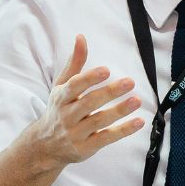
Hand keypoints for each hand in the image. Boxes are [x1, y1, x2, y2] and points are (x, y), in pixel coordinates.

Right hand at [32, 35, 142, 167]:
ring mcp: (76, 133)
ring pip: (99, 121)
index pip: (74, 86)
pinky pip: (107, 138)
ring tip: (137, 100)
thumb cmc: (59, 110)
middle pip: (89, 103)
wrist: (45, 145)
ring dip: (119, 111)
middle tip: (129, 82)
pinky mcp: (86, 147)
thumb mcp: (62, 87)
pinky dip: (123, 130)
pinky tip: (139, 122)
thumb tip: (81, 37)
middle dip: (109, 92)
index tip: (106, 70)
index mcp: (61, 97)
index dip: (89, 78)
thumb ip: (75, 64)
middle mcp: (67, 115)